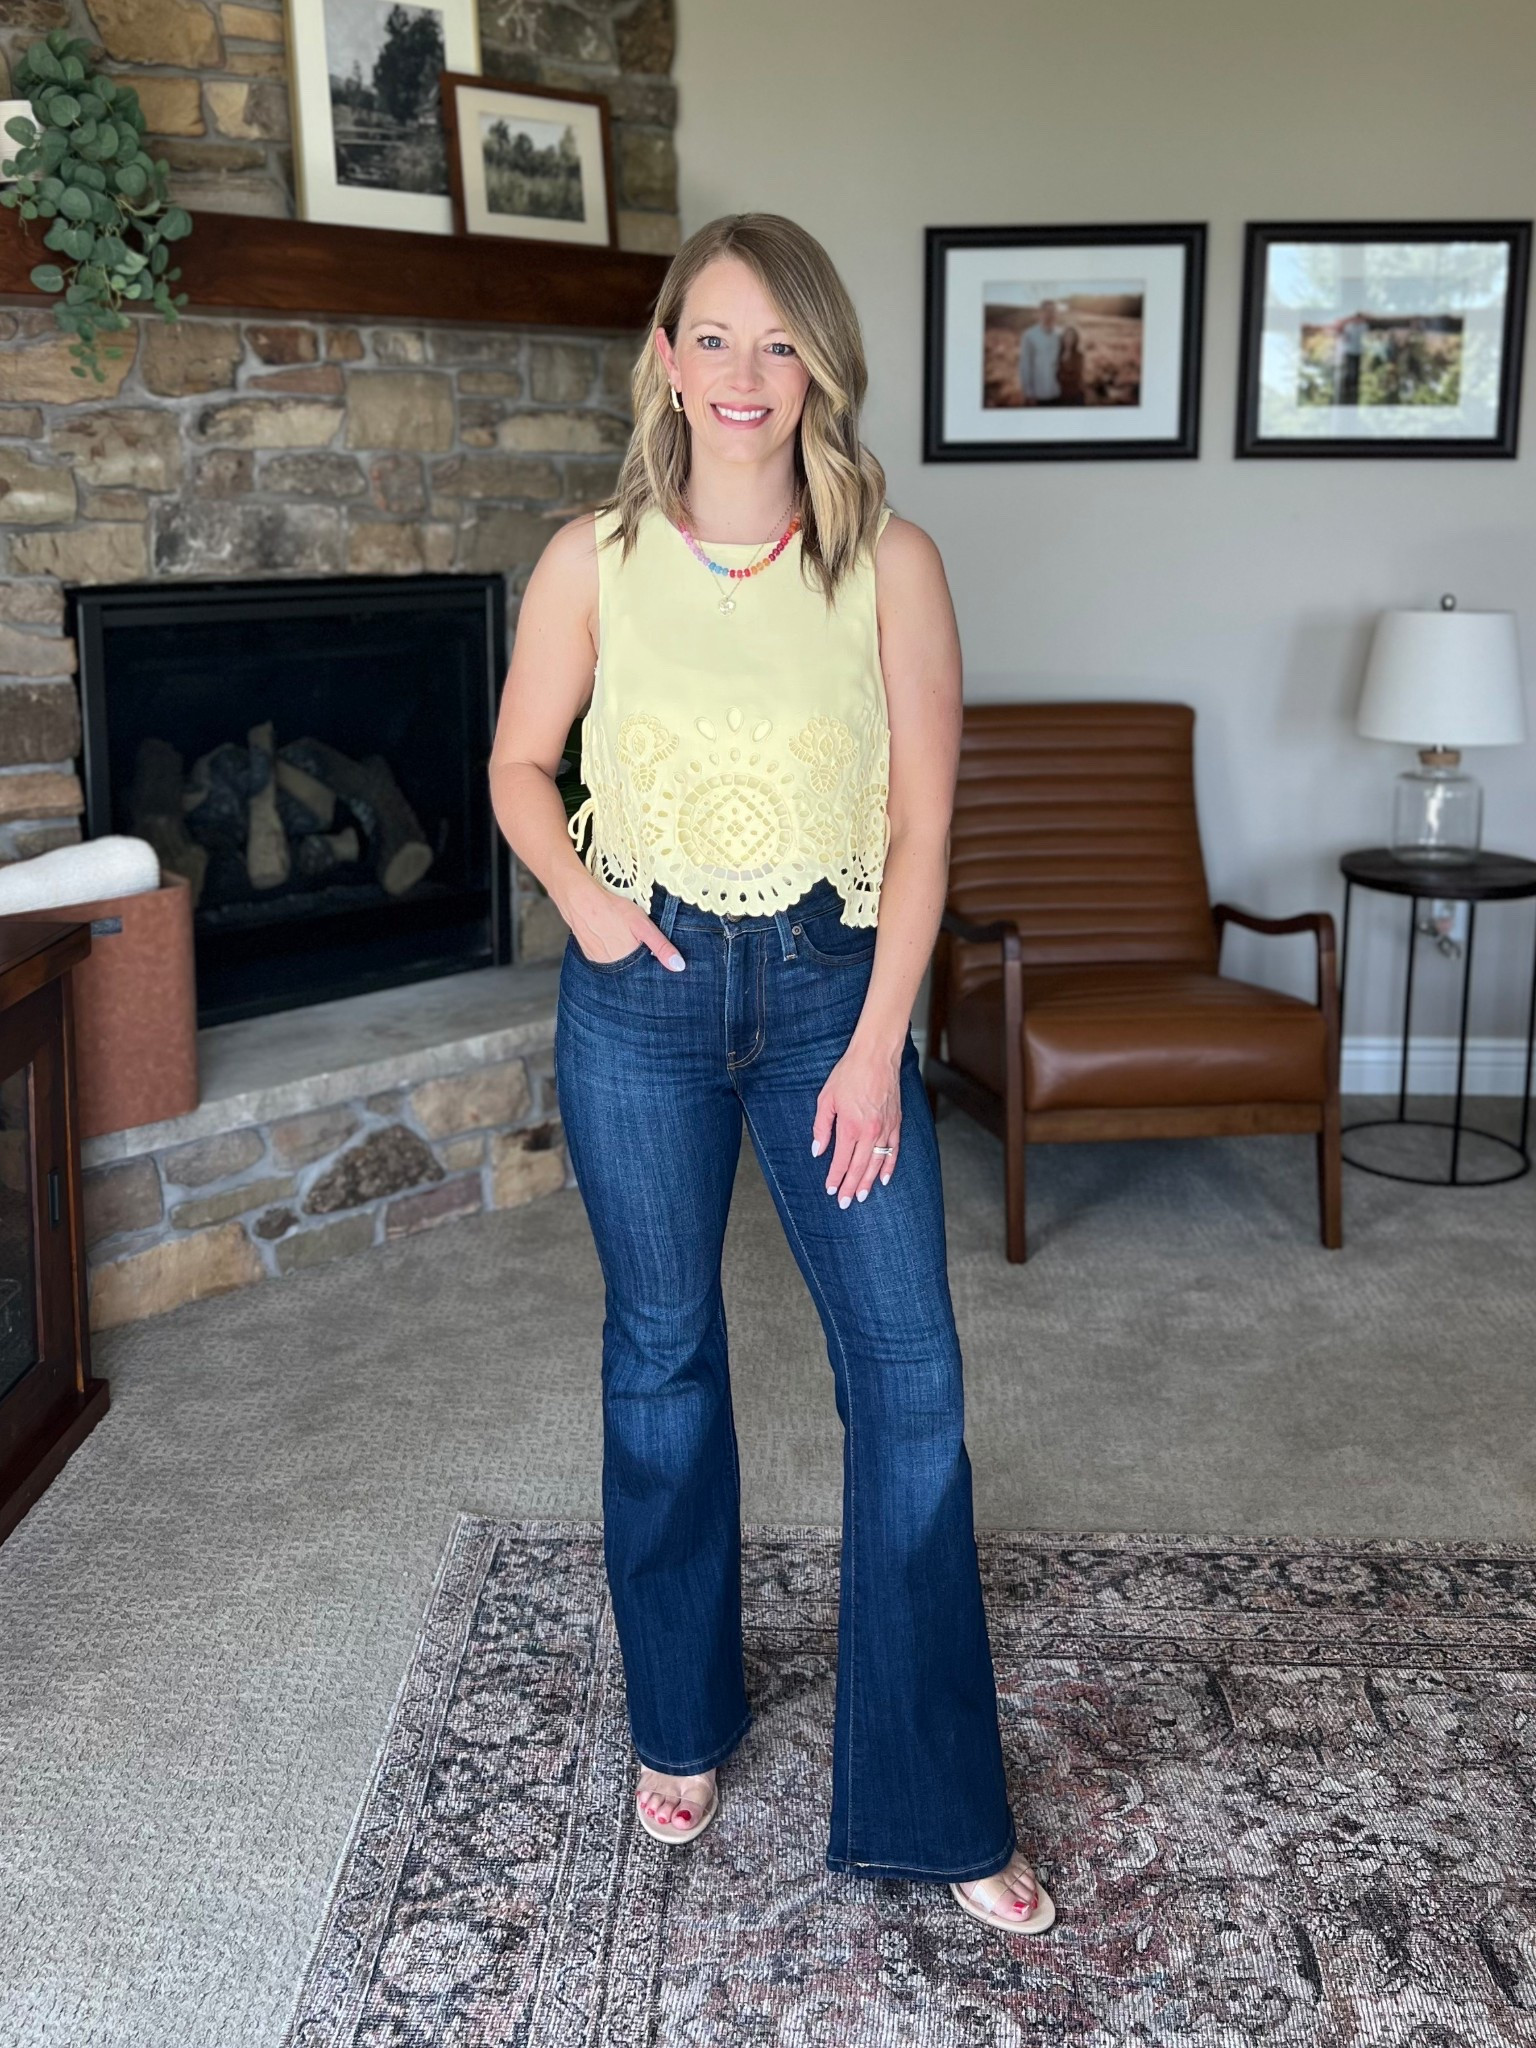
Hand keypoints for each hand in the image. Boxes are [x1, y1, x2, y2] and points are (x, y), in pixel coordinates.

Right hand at [566, 882, 683, 969]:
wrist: (580, 900)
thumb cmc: (613, 909)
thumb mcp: (643, 925)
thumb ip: (661, 946)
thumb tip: (679, 966)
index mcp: (629, 962)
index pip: (646, 973)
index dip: (652, 964)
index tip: (654, 957)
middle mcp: (613, 968)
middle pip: (632, 969)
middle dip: (638, 960)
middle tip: (635, 941)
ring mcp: (600, 963)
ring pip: (618, 965)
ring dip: (624, 957)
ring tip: (622, 938)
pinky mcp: (590, 956)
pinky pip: (606, 960)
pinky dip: (611, 953)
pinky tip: (611, 938)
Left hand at [810, 1036, 900, 1205]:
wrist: (876, 1057)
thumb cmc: (849, 1074)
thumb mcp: (826, 1098)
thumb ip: (821, 1127)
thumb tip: (817, 1150)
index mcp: (850, 1126)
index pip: (841, 1161)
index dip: (835, 1177)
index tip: (830, 1190)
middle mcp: (870, 1132)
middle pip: (859, 1167)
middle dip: (850, 1187)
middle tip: (845, 1202)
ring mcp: (885, 1128)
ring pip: (877, 1163)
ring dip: (868, 1182)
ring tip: (861, 1196)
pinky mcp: (896, 1123)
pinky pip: (894, 1150)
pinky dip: (890, 1166)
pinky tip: (884, 1178)